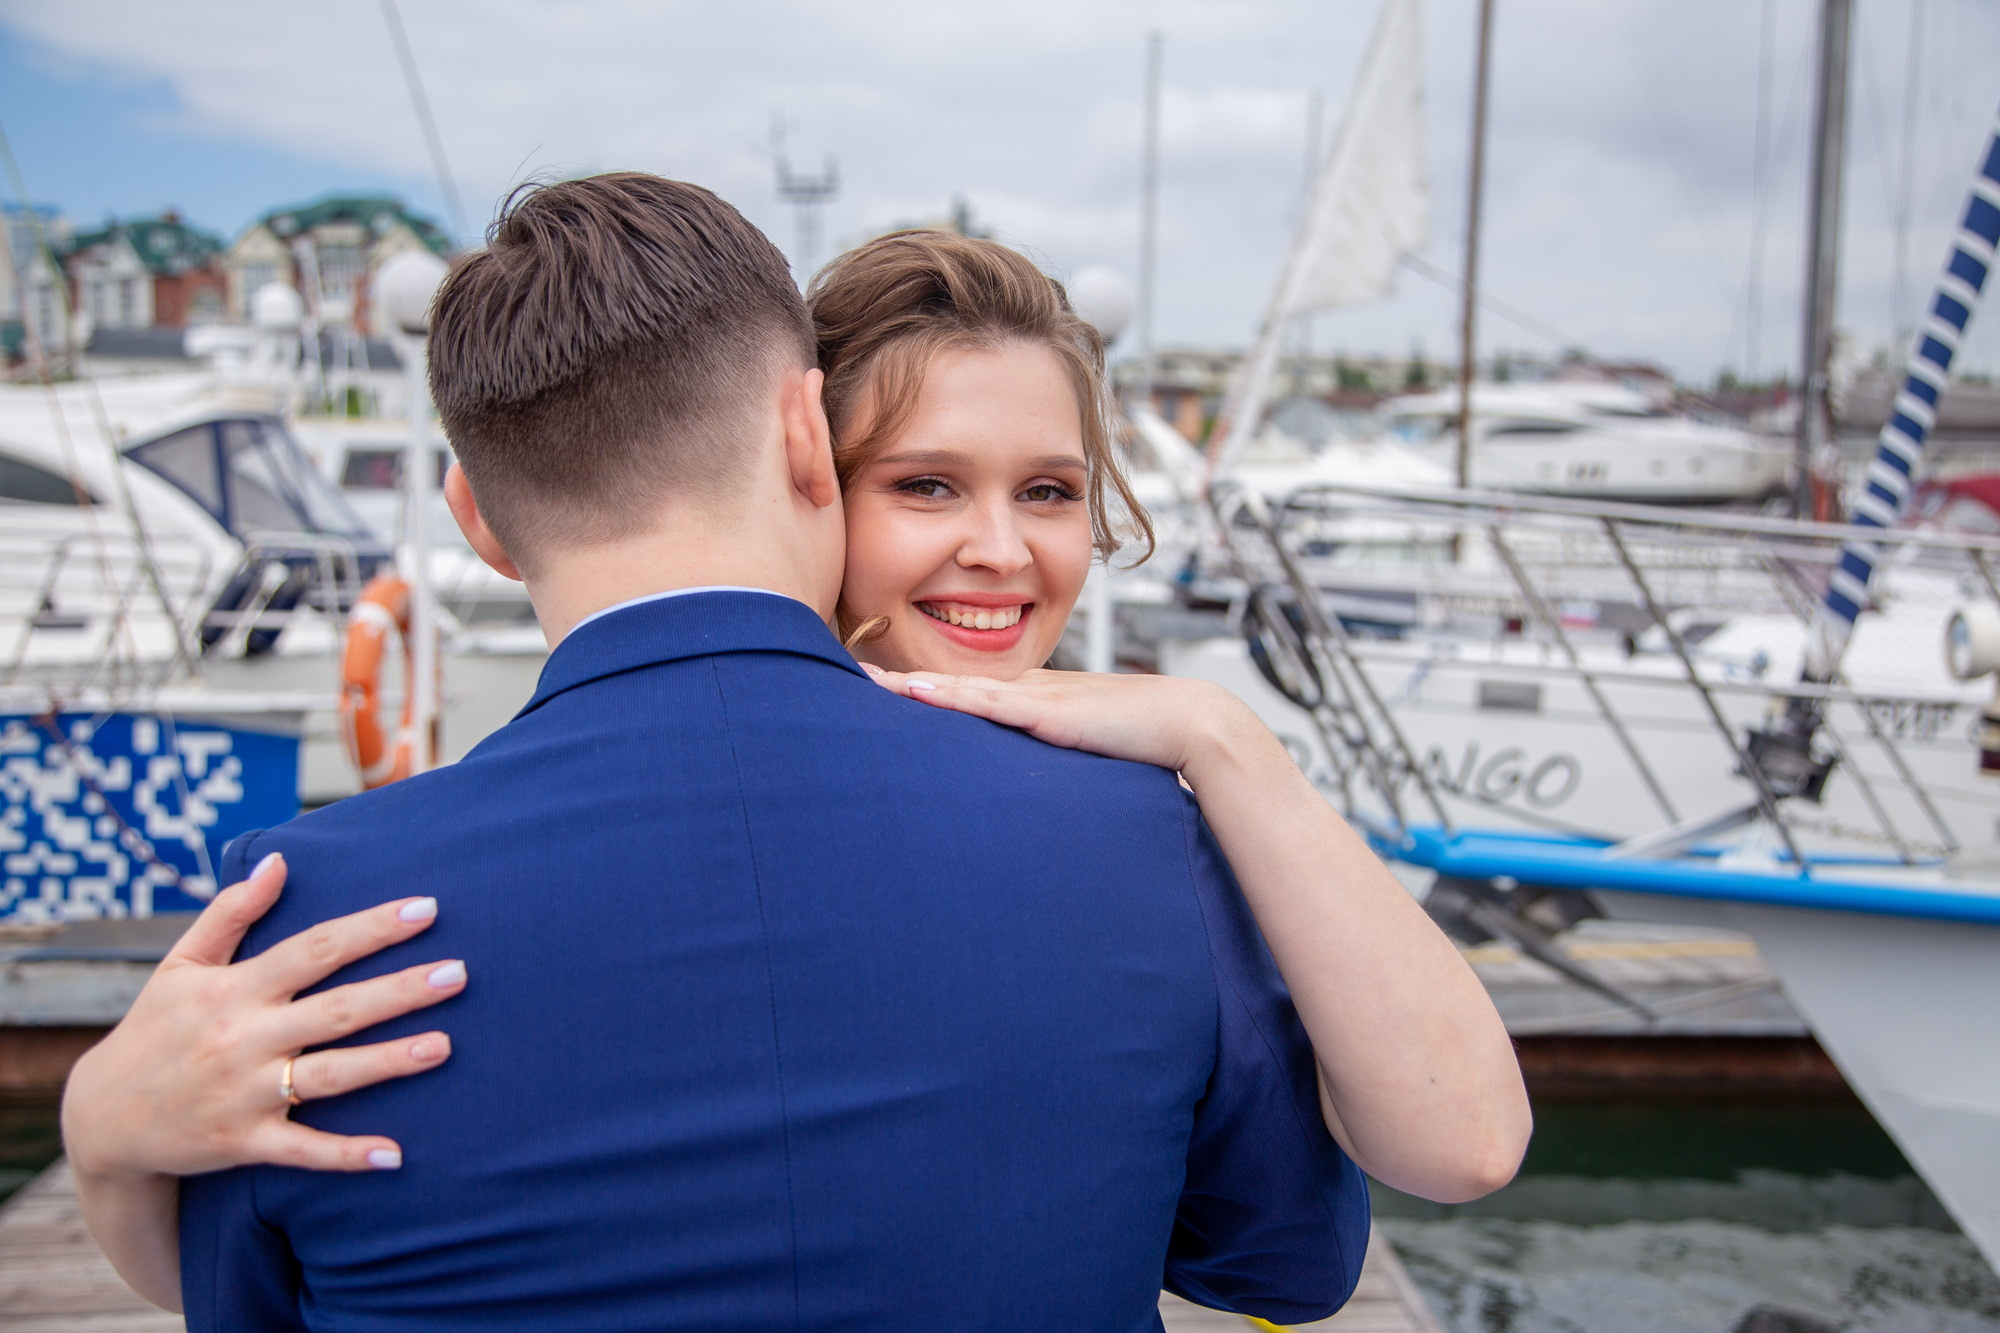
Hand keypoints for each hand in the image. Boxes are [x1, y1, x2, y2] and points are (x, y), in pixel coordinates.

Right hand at [62, 853, 465, 1180]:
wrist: (102, 1118)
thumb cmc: (154, 1028)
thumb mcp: (181, 964)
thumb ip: (230, 911)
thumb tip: (279, 861)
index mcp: (235, 988)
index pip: (316, 949)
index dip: (372, 928)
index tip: (426, 908)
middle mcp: (245, 1038)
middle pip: (337, 1010)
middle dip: (399, 991)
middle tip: (459, 973)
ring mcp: (246, 1092)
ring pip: (331, 1075)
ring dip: (389, 1062)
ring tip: (444, 1045)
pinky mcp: (245, 1142)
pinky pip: (303, 1149)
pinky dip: (346, 1155)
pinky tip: (394, 1155)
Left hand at [864, 665, 1258, 774]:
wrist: (1188, 727)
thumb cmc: (1141, 746)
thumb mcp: (1080, 756)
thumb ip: (1048, 772)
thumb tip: (1023, 814)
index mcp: (1024, 702)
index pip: (954, 694)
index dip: (907, 690)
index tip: (861, 692)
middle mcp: (1020, 693)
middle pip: (942, 687)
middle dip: (888, 684)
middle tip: (832, 678)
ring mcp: (1032, 699)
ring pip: (954, 689)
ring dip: (903, 685)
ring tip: (853, 679)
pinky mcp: (1048, 712)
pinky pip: (988, 703)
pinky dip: (948, 696)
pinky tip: (912, 691)